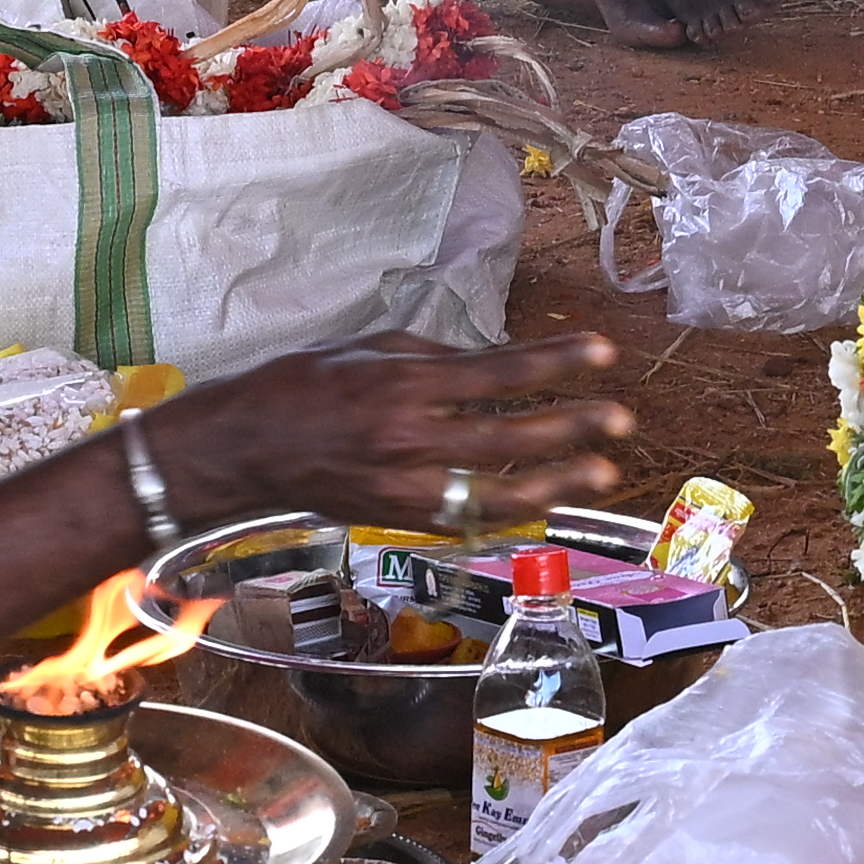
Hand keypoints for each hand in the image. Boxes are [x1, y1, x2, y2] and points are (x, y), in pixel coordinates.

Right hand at [150, 330, 638, 534]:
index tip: (604, 352)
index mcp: (401, 383)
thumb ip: (436, 355)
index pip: (497, 371)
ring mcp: (403, 485)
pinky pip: (466, 516)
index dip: (555, 361)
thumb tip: (494, 362)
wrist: (242, 449)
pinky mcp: (396, 516)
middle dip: (572, 427)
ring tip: (601, 470)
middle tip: (621, 419)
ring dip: (555, 480)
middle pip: (508, 435)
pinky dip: (508, 508)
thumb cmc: (300, 386)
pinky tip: (545, 499)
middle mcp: (407, 437)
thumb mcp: (368, 348)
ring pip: (495, 490)